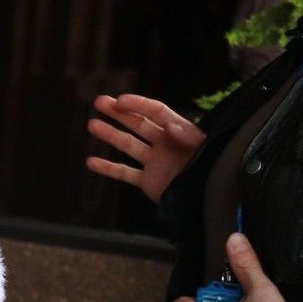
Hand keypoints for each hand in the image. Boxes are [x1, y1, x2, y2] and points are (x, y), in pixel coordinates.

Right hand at [85, 94, 205, 202]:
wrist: (210, 200)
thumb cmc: (211, 171)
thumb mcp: (203, 149)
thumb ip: (186, 136)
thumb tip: (168, 124)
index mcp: (181, 132)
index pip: (157, 112)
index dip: (138, 104)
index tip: (119, 100)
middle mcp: (165, 144)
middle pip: (138, 124)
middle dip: (118, 113)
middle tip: (100, 102)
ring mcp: (155, 163)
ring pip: (128, 145)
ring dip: (110, 134)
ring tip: (92, 124)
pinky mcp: (148, 181)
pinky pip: (125, 173)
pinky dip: (108, 168)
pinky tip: (91, 162)